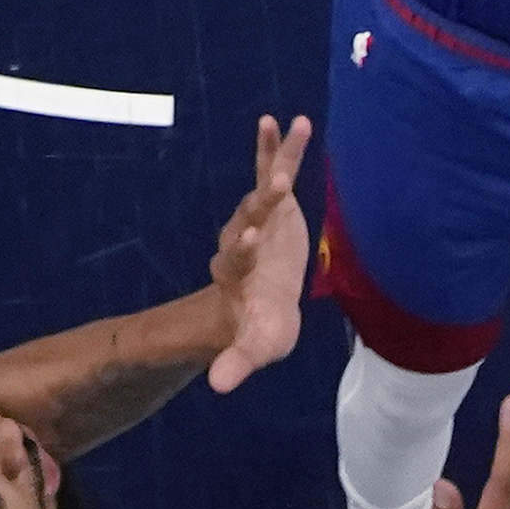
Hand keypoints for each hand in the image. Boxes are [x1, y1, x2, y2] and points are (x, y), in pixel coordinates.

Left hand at [202, 113, 312, 390]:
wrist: (262, 306)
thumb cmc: (261, 328)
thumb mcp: (256, 348)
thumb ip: (238, 362)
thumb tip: (219, 387)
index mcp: (239, 276)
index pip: (237, 260)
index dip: (244, 249)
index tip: (252, 238)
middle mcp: (243, 241)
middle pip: (249, 218)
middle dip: (262, 203)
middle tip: (277, 187)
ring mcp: (258, 217)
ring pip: (263, 189)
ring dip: (275, 164)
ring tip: (290, 134)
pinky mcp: (274, 202)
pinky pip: (275, 170)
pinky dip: (281, 147)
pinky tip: (290, 121)